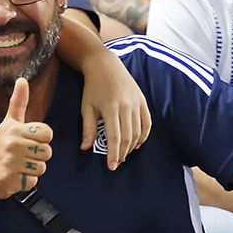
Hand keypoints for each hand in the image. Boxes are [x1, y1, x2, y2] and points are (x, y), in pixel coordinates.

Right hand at [0, 78, 53, 198]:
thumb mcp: (8, 124)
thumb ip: (18, 103)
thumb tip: (22, 79)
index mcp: (15, 129)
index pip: (47, 133)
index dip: (41, 139)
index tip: (28, 141)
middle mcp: (13, 143)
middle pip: (47, 152)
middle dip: (37, 157)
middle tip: (21, 156)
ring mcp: (11, 162)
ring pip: (42, 167)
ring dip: (32, 170)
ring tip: (17, 166)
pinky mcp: (11, 179)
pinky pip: (33, 181)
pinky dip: (26, 182)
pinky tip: (14, 177)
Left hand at [78, 52, 151, 170]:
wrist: (105, 65)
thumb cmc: (93, 88)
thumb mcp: (87, 107)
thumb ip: (88, 128)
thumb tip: (85, 148)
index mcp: (110, 108)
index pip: (114, 137)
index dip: (113, 154)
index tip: (111, 166)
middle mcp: (126, 106)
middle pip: (128, 137)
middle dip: (122, 153)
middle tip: (116, 163)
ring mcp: (136, 103)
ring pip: (138, 132)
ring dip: (132, 146)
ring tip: (124, 154)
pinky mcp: (143, 101)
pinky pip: (147, 122)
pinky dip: (144, 135)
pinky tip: (137, 144)